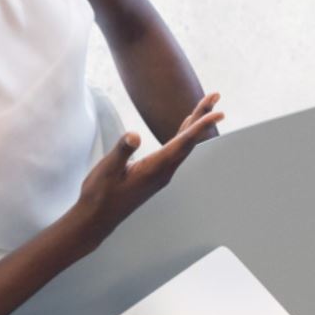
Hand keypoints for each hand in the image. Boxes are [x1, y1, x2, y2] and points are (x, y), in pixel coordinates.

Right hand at [73, 92, 224, 242]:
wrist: (96, 218)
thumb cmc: (100, 195)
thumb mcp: (107, 170)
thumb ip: (121, 152)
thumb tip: (134, 135)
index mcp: (156, 168)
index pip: (184, 142)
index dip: (201, 125)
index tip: (217, 111)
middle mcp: (164, 171)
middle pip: (189, 140)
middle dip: (202, 116)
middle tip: (215, 95)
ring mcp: (161, 173)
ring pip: (184, 144)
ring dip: (195, 124)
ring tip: (205, 105)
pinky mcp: (156, 173)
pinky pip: (177, 149)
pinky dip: (185, 134)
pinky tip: (186, 126)